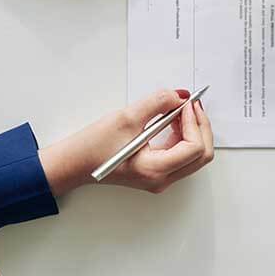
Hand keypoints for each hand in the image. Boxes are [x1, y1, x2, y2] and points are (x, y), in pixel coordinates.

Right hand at [39, 89, 213, 195]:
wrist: (73, 164)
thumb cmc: (92, 147)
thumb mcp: (126, 117)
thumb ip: (157, 103)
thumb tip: (179, 96)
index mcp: (155, 170)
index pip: (194, 148)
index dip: (195, 122)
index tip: (187, 104)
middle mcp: (161, 179)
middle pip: (201, 155)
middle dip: (201, 126)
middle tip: (191, 104)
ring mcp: (160, 178)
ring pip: (194, 155)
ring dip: (193, 130)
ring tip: (180, 109)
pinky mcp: (156, 171)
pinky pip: (181, 154)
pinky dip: (183, 135)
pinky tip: (172, 120)